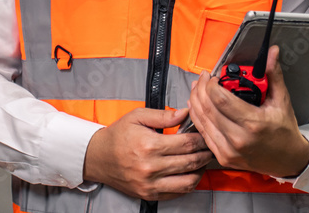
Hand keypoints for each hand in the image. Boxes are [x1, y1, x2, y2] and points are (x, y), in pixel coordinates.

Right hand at [82, 107, 213, 200]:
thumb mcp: (137, 117)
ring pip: (188, 181)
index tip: (205, 134)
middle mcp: (150, 166)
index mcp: (149, 145)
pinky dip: (189, 184)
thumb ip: (163, 115)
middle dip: (205, 153)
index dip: (201, 138)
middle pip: (190, 162)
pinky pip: (177, 193)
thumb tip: (185, 113)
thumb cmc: (117, 136)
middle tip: (210, 147)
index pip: (186, 143)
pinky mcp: (149, 194)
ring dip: (200, 171)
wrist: (98, 157)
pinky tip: (190, 173)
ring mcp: (150, 183)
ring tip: (202, 161)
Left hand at [187, 45, 308, 177]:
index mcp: (253, 123)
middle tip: (204, 78)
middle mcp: (238, 139)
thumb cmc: (285, 131)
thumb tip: (272, 53)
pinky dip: (197, 117)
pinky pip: (203, 133)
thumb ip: (273, 75)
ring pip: (201, 120)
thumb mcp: (281, 101)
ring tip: (198, 87)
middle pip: (207, 108)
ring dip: (195, 100)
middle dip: (201, 88)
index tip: (213, 76)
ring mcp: (229, 150)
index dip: (211, 84)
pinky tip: (197, 105)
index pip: (220, 99)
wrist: (288, 160)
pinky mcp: (223, 157)